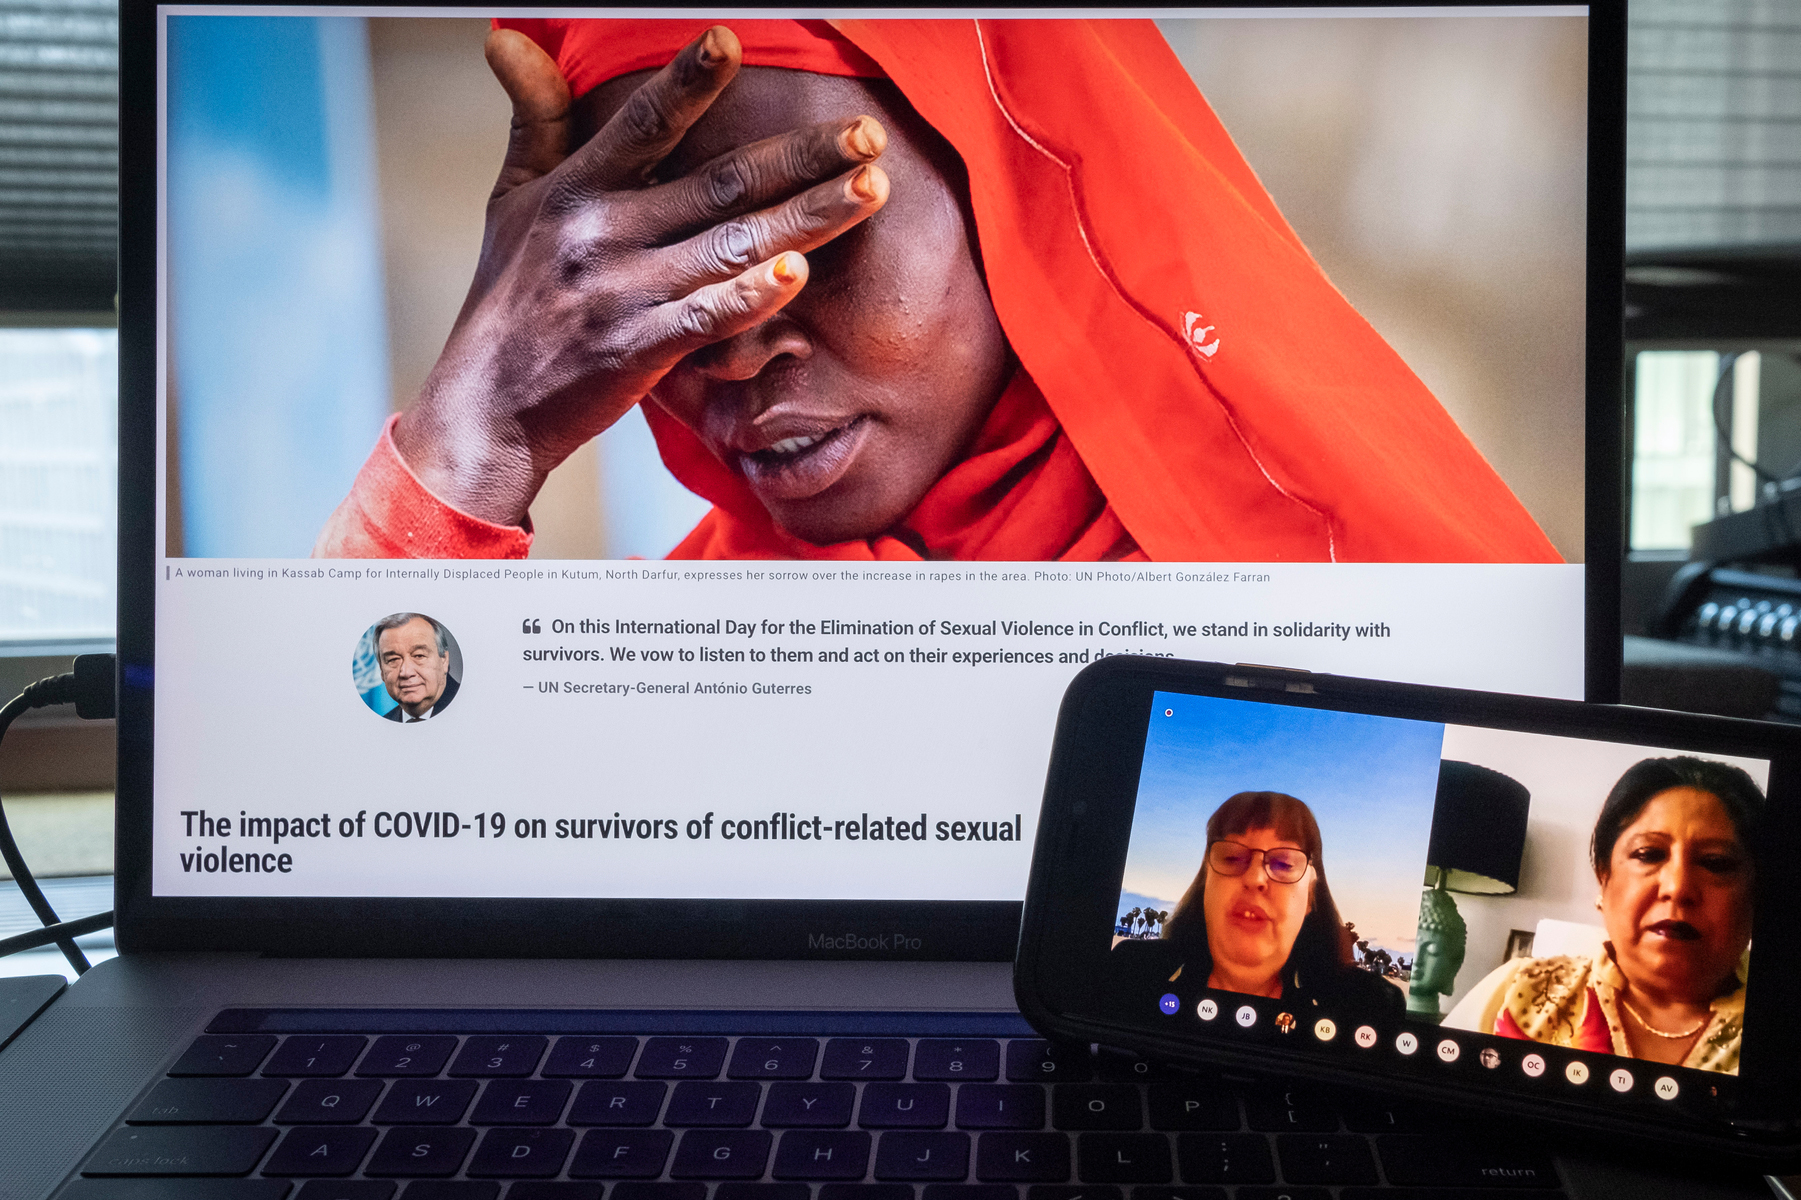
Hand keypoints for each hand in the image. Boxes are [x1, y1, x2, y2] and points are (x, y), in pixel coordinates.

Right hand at [394, 26, 889, 525]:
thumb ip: (533, 120)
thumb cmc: (510, 302)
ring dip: (808, 217)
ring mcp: (622, 292)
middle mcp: (601, 233)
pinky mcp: (636, 350)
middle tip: (866, 134)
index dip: (687, 81)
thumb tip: (510, 40)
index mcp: (576, 190)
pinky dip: (752, 295)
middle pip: (720, 183)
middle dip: (802, 156)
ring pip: (732, 245)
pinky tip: (800, 273)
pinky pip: (706, 317)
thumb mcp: (510, 201)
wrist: (486, 407)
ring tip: (870, 190)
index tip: (732, 39)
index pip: (642, 124)